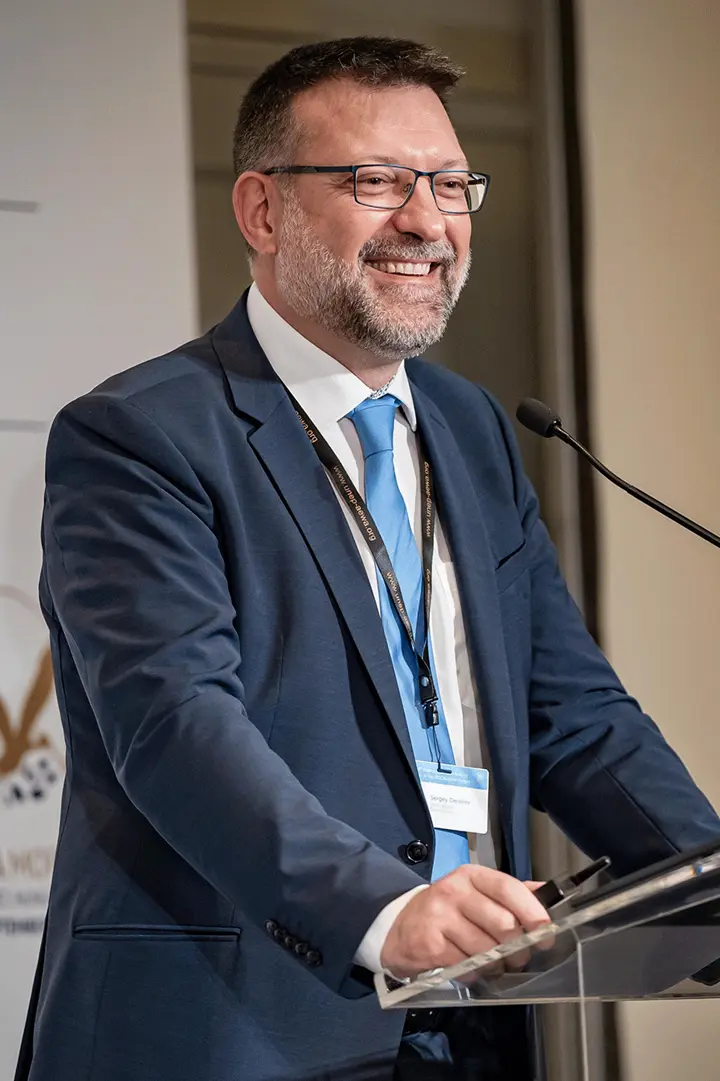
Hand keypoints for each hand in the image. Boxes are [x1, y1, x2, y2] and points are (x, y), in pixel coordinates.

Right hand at [380, 865, 550, 978]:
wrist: (400, 927)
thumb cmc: (446, 910)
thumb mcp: (475, 892)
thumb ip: (510, 892)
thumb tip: (546, 893)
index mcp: (471, 875)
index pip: (508, 888)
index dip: (532, 911)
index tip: (546, 932)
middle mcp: (454, 891)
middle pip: (503, 922)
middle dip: (518, 947)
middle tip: (520, 957)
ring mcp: (440, 916)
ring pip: (487, 948)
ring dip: (498, 964)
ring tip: (494, 964)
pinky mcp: (430, 943)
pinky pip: (467, 965)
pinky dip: (475, 973)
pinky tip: (470, 967)